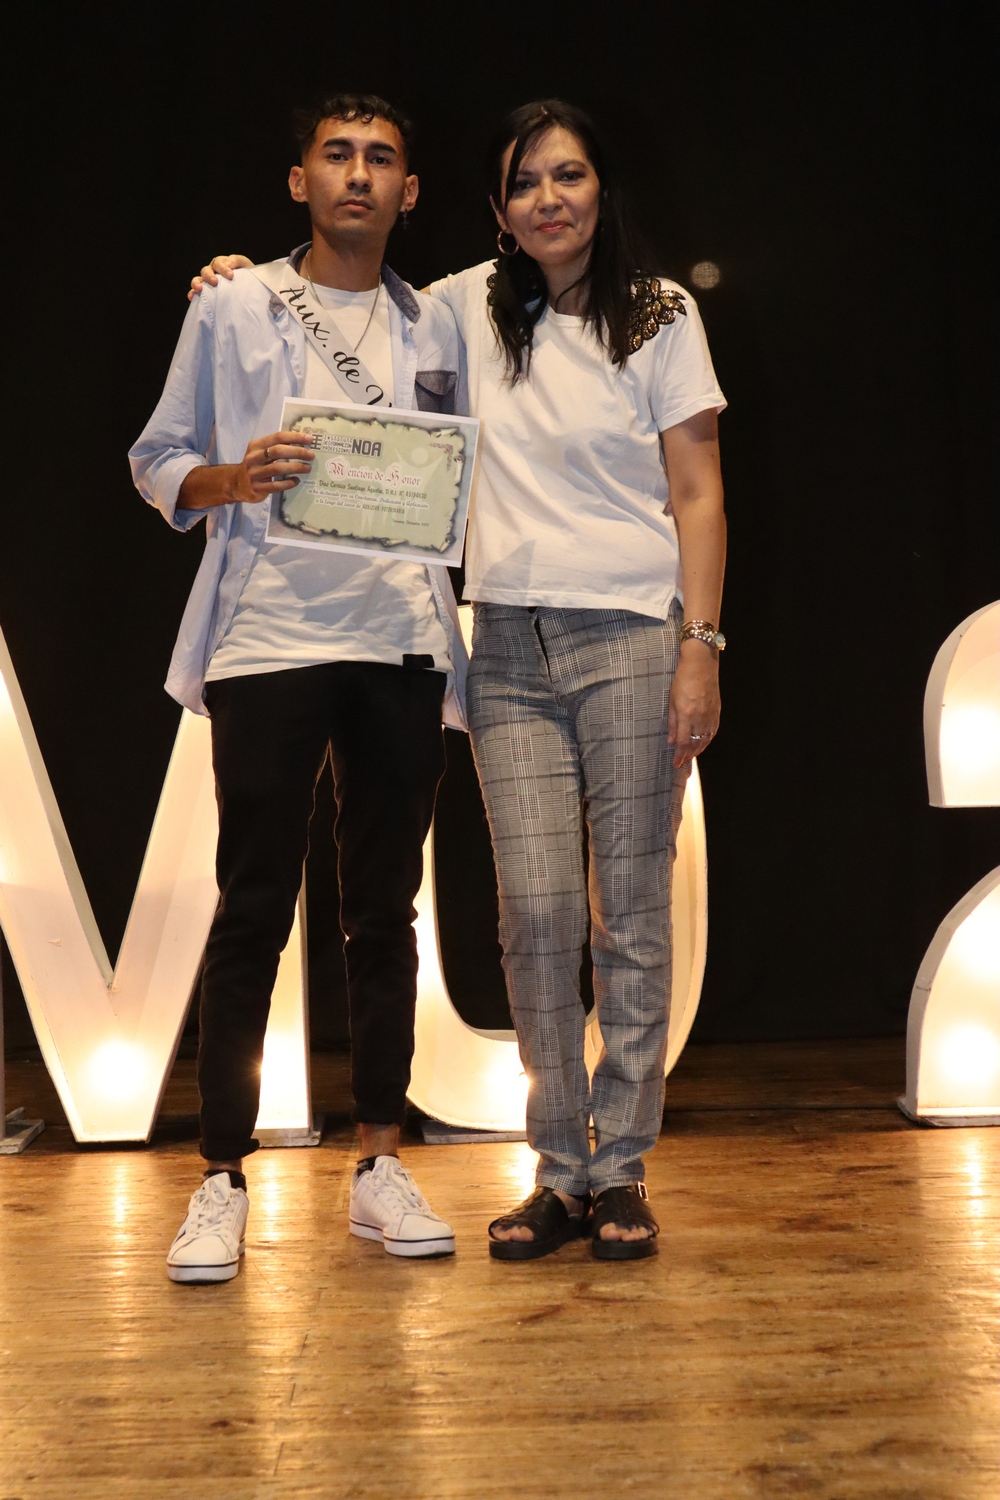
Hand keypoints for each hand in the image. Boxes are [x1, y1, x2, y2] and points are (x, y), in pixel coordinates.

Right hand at [188, 253, 254, 300]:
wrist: (249, 288)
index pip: (218, 263)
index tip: (231, 275)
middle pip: (206, 271)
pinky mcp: (205, 293)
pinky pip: (195, 292)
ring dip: (197, 283)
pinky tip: (192, 297)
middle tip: (215, 282)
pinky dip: (192, 293)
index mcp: (221, 264)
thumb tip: (228, 264)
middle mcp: (212, 272)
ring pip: (198, 279)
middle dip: (209, 276)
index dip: (223, 268)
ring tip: (200, 288)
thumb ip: (237, 261)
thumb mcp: (245, 265)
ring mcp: (207, 282)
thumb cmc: (246, 276)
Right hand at [226, 431, 314, 504]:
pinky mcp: (257, 488)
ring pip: (278, 468)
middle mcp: (253, 458)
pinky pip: (275, 485)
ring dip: (296, 467)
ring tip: (308, 468)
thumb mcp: (261, 452)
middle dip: (297, 452)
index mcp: (256, 446)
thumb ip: (277, 446)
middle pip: (278, 451)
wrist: (237, 484)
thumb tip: (302, 441)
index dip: (295, 437)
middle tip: (311, 455)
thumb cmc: (256, 466)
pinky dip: (288, 483)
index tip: (310, 439)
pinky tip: (296, 480)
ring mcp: (254, 473)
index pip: (277, 437)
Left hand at [668, 640, 720, 767]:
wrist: (701, 663)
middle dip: (688, 756)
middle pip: (695, 743)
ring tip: (690, 757)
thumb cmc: (683, 678)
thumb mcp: (671, 699)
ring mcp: (710, 714)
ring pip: (705, 739)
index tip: (675, 764)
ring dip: (698, 750)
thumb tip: (671, 741)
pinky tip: (703, 744)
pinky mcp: (717, 710)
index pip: (683, 742)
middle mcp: (700, 716)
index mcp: (687, 714)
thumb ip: (672, 722)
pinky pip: (713, 731)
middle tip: (682, 763)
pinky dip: (707, 740)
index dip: (679, 755)